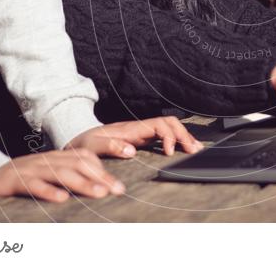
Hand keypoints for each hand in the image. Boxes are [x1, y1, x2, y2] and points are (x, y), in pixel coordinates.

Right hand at [0, 149, 125, 204]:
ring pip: (59, 173)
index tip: (119, 185)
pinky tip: (61, 199)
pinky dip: (48, 191)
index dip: (103, 169)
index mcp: (55, 158)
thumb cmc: (20, 181)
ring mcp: (29, 169)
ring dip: (81, 183)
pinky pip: (32, 185)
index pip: (84, 158)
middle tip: (118, 190)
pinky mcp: (13, 181)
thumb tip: (98, 189)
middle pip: (77, 164)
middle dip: (100, 177)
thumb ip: (68, 178)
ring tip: (99, 193)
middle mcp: (45, 161)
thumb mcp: (47, 176)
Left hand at [67, 117, 203, 157]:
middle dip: (183, 135)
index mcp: (132, 129)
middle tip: (193, 151)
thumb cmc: (86, 143)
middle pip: (170, 123)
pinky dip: (177, 141)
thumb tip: (132, 150)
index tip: (169, 153)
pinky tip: (184, 149)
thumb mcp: (93, 146)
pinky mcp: (142, 139)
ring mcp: (142, 133)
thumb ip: (110, 146)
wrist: (80, 138)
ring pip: (170, 128)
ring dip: (184, 137)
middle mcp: (140, 128)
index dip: (168, 136)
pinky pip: (164, 136)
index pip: (159, 125)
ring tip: (196, 149)